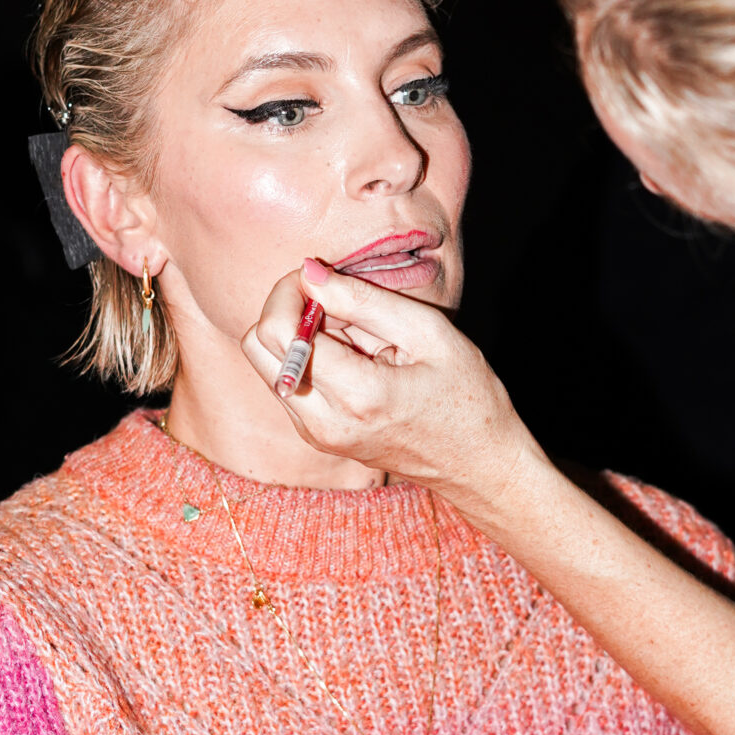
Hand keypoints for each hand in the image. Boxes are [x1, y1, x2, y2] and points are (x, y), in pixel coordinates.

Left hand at [241, 260, 539, 513]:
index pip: (279, 329)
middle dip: (284, 308)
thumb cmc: (466, 395)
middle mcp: (322, 422)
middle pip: (256, 345)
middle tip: (331, 297)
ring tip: (350, 329)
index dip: (290, 289)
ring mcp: (315, 434)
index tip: (322, 275)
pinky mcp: (316, 436)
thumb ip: (364, 299)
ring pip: (266, 362)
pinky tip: (350, 353)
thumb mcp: (428, 332)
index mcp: (355, 395)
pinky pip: (285, 382)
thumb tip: (309, 271)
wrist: (478, 463)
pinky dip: (305, 356)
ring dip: (296, 332)